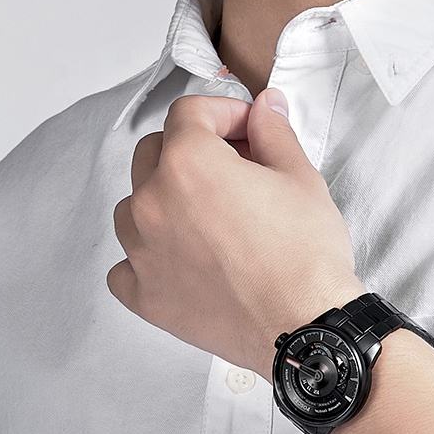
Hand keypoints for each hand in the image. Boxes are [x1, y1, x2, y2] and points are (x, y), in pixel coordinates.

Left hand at [107, 88, 365, 381]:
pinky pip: (126, 265)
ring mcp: (142, 252)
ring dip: (164, 201)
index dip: (224, 113)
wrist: (305, 327)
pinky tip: (180, 261)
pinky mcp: (144, 296)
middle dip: (191, 151)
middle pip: (154, 153)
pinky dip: (147, 256)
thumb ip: (273, 133)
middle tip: (231, 171)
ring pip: (134, 207)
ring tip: (205, 219)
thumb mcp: (301, 179)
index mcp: (189, 163)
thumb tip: (264, 106)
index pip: (190, 113)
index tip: (247, 130)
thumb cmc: (307, 255)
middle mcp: (152, 203)